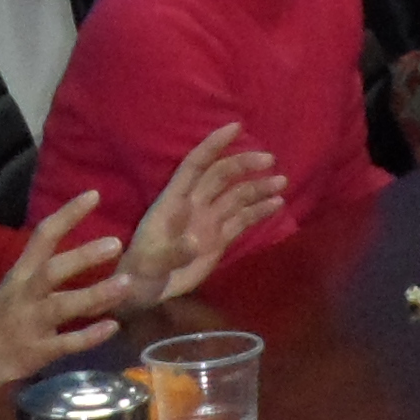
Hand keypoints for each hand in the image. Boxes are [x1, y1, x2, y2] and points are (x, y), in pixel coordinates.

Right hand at [0, 191, 129, 410]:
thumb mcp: (16, 286)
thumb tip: (84, 250)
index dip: (67, 214)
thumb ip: (44, 268)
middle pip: (52, 270)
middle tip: (116, 243)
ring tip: (126, 283)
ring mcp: (30, 324)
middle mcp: (24, 295)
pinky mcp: (37, 352)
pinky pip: (66, 343)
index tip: (94, 195)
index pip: (43, 236)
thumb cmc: (1, 319)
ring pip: (62, 306)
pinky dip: (90, 335)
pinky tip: (113, 326)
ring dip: (95, 295)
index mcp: (20, 274)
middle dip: (83, 256)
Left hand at [121, 124, 287, 304]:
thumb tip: (195, 241)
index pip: (196, 164)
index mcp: (173, 201)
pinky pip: (242, 220)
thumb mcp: (149, 263)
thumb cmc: (138, 272)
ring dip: (258, 187)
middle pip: (221, 176)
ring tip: (281, 182)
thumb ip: (172, 252)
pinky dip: (260, 211)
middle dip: (244, 164)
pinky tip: (277, 203)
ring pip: (236, 196)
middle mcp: (194, 205)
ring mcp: (208, 221)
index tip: (236, 127)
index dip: (214, 144)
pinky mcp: (219, 240)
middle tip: (269, 159)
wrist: (144, 292)